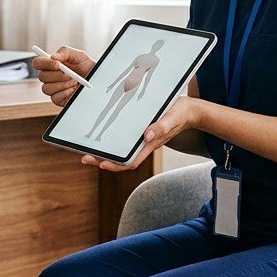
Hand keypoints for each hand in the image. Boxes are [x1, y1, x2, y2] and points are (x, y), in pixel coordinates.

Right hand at [32, 45, 95, 106]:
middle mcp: (49, 77)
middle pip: (41, 77)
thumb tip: (53, 57)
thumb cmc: (86, 67)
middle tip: (70, 74)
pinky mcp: (58, 99)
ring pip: (46, 88)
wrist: (97, 81)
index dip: (44, 63)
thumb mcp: (78, 56)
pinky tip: (73, 90)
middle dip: (57, 75)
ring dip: (62, 84)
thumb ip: (65, 52)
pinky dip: (65, 93)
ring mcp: (53, 89)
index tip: (57, 64)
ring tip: (75, 82)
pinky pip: (54, 98)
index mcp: (51, 65)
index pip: (37, 63)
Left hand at [80, 96, 201, 171]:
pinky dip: (113, 140)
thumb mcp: (172, 117)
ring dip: (105, 151)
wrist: (191, 110)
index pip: (131, 161)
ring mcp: (143, 138)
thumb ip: (162, 127)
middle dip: (103, 160)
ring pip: (121, 150)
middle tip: (85, 158)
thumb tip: (147, 136)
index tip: (101, 164)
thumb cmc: (182, 113)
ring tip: (88, 150)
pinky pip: (125, 140)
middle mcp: (145, 143)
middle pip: (121, 158)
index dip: (116, 165)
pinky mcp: (143, 131)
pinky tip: (104, 136)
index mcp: (151, 143)